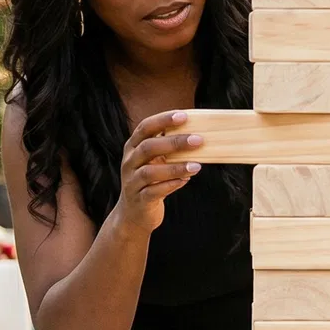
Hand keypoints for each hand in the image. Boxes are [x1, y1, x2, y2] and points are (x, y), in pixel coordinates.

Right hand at [115, 110, 201, 235]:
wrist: (134, 214)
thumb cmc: (150, 181)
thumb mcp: (155, 161)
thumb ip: (170, 148)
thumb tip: (199, 134)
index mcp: (133, 147)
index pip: (145, 127)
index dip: (163, 120)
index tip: (184, 116)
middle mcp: (129, 162)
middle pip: (148, 147)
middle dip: (174, 142)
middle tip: (198, 140)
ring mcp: (132, 181)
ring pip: (149, 171)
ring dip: (175, 167)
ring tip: (196, 166)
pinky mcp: (139, 200)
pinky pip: (153, 191)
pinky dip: (170, 185)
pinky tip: (185, 180)